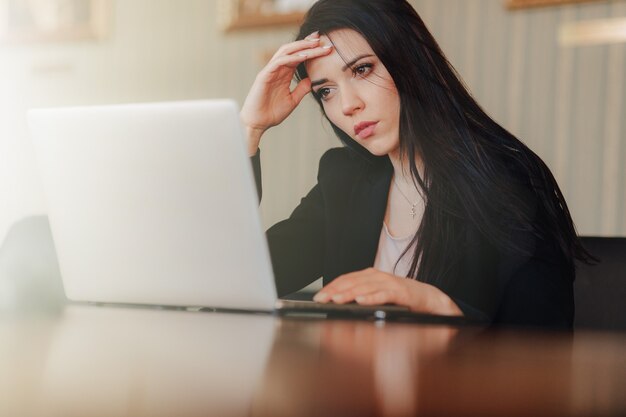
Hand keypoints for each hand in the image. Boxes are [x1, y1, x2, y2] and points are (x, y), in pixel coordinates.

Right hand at [240, 32, 332, 154]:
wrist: (258, 123)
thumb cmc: (272, 113)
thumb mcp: (292, 100)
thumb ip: (301, 89)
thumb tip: (312, 80)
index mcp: (284, 74)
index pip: (298, 57)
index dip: (311, 50)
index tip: (326, 48)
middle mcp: (277, 69)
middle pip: (293, 50)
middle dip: (307, 43)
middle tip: (322, 39)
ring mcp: (270, 71)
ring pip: (286, 52)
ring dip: (301, 46)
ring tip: (315, 44)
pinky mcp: (264, 76)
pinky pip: (278, 62)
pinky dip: (291, 58)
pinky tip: (303, 56)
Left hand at [313, 268, 462, 315]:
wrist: (429, 298)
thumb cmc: (402, 298)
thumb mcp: (378, 295)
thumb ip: (363, 296)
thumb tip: (341, 303)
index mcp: (371, 276)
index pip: (346, 279)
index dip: (331, 287)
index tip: (318, 297)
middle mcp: (378, 277)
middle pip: (352, 282)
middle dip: (334, 291)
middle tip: (321, 299)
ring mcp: (389, 283)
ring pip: (364, 287)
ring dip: (348, 293)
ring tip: (335, 300)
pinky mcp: (400, 292)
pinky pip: (383, 295)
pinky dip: (371, 297)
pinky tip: (361, 301)